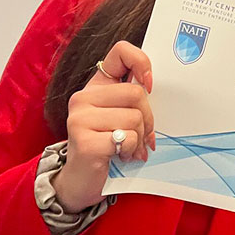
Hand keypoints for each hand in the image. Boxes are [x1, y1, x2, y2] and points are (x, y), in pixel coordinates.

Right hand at [51, 41, 155, 212]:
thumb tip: (154, 89)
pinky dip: (131, 150)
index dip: (142, 63)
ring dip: (139, 139)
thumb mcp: (120, 117)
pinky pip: (126, 138)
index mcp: (95, 86)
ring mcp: (80, 118)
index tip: (149, 85)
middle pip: (136, 93)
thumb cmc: (105, 147)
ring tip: (128, 148)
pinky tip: (120, 157)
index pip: (121, 52)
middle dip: (148, 119)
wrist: (80, 182)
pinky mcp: (84, 141)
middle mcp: (83, 98)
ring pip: (134, 118)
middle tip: (142, 136)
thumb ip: (133, 100)